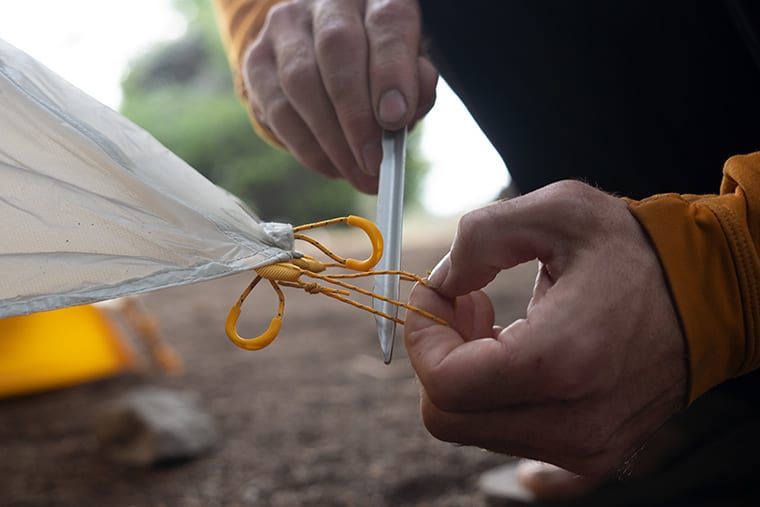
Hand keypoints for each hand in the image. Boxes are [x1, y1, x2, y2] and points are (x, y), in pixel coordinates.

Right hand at [242, 0, 437, 192]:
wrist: (322, 59)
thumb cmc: (377, 68)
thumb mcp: (408, 72)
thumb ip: (416, 87)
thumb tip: (401, 114)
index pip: (387, 23)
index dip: (392, 72)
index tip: (396, 119)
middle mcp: (328, 1)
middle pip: (338, 48)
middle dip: (358, 115)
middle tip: (375, 161)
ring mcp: (286, 27)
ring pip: (301, 81)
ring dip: (332, 139)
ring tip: (358, 174)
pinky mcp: (257, 60)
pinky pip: (278, 110)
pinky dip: (308, 148)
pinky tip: (333, 167)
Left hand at [405, 180, 687, 475]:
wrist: (711, 295)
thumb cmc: (636, 250)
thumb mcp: (559, 211)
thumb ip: (481, 237)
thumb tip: (440, 284)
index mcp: (561, 361)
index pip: (446, 383)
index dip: (423, 335)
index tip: (434, 294)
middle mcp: (574, 421)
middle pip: (451, 416)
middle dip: (441, 355)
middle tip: (469, 306)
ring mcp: (587, 447)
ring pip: (478, 429)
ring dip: (471, 374)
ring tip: (500, 325)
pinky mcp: (596, 455)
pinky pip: (518, 449)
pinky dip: (500, 409)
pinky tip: (514, 368)